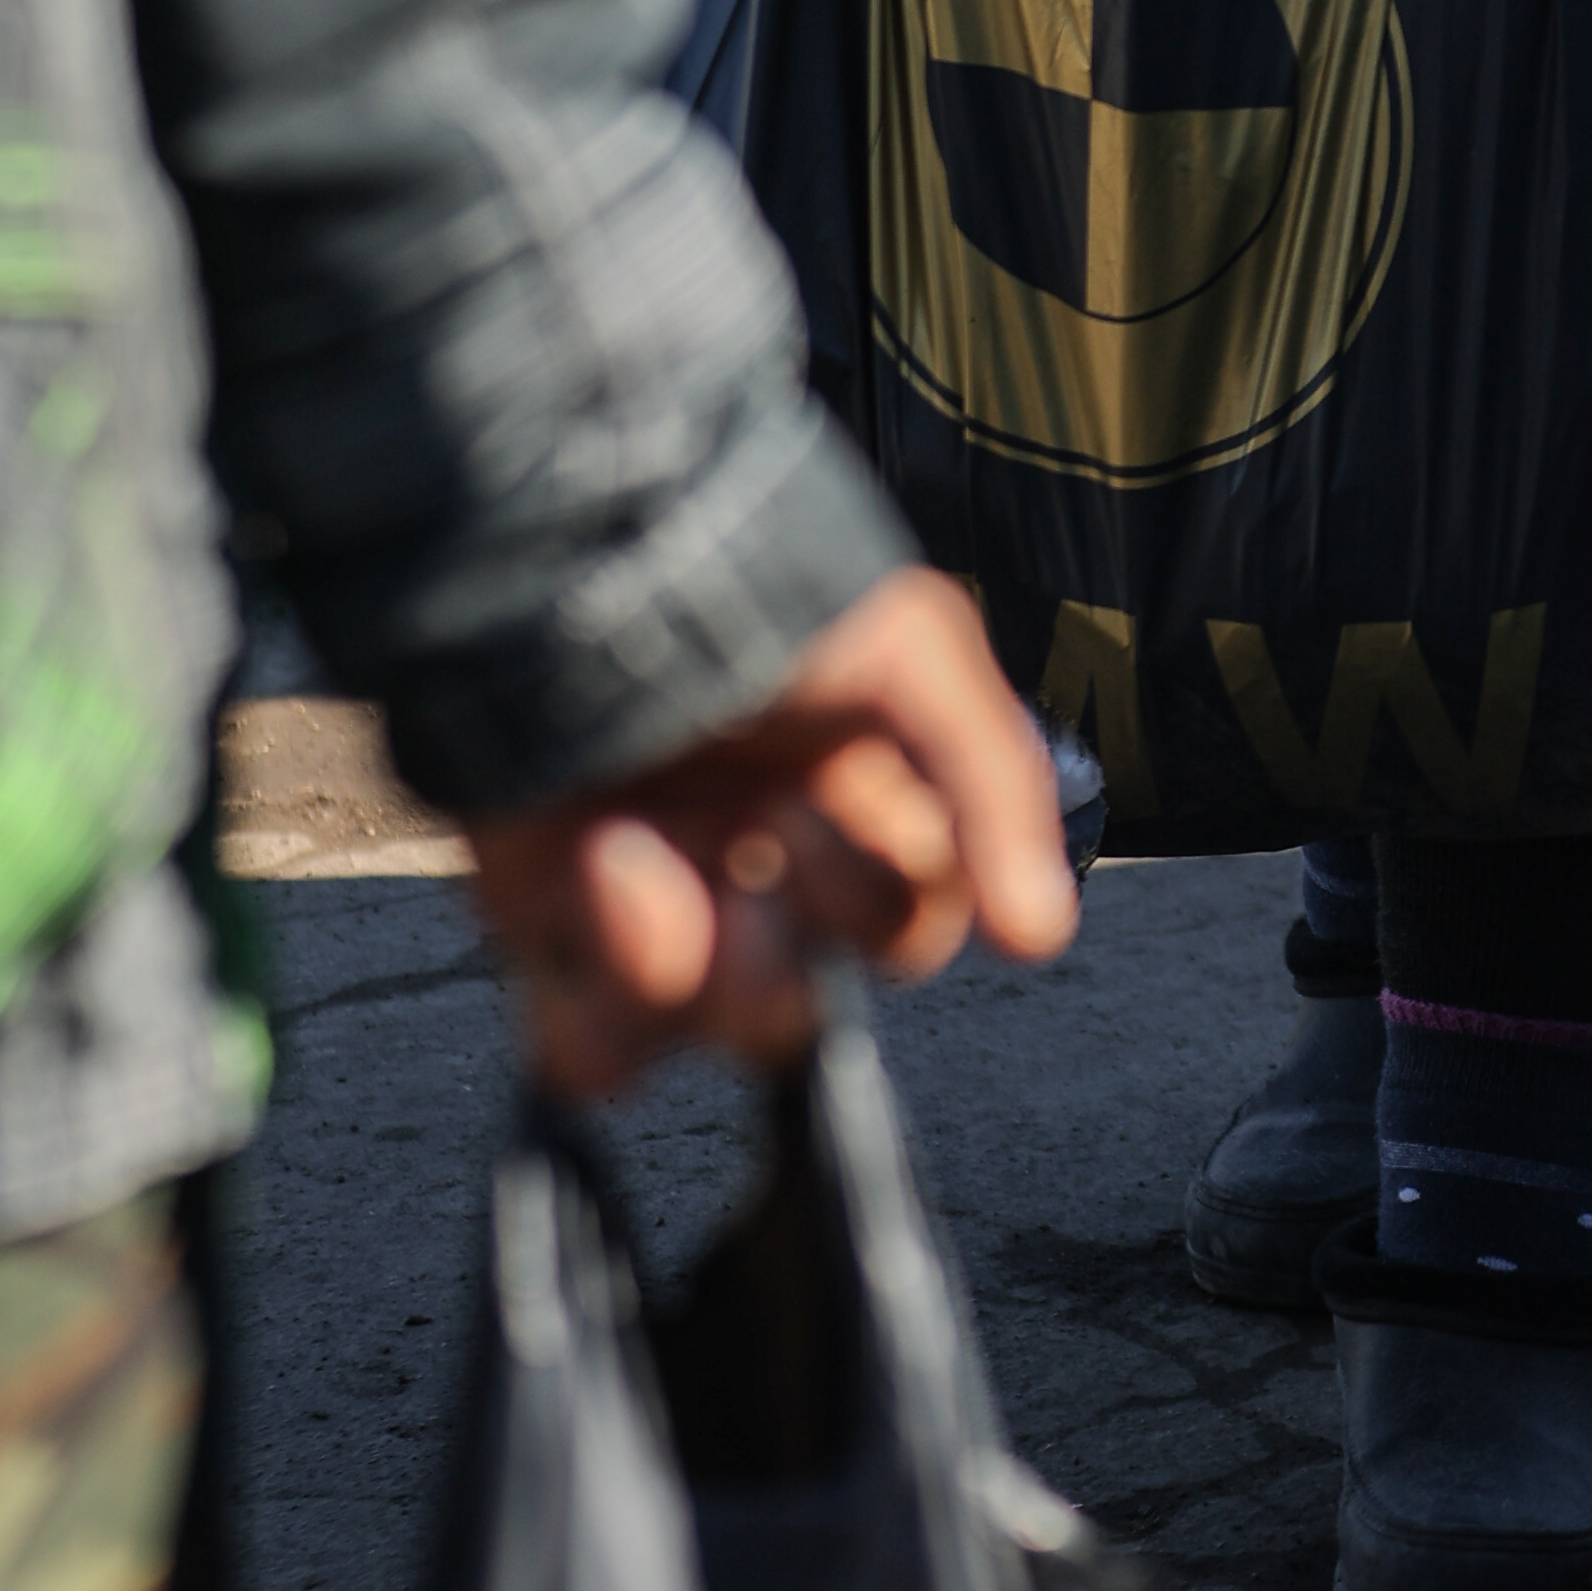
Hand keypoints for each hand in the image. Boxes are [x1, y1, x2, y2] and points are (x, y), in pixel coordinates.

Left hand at [462, 566, 1076, 1096]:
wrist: (575, 537)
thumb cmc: (755, 575)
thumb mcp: (915, 646)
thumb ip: (995, 787)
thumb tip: (1044, 934)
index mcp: (847, 800)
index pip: (901, 929)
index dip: (876, 901)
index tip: (838, 811)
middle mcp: (752, 859)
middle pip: (793, 1008)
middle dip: (766, 953)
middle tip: (738, 853)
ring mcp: (649, 895)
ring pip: (693, 1032)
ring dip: (671, 969)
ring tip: (623, 850)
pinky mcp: (548, 922)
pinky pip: (589, 1054)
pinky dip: (589, 1010)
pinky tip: (580, 875)